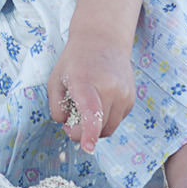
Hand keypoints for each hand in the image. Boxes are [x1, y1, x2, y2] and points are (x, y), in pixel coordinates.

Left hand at [47, 33, 134, 153]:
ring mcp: (124, 95)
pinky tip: (99, 100)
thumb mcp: (55, 80)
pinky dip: (105, 118)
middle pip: (98, 128)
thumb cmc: (75, 61)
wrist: (103, 40)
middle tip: (71, 120)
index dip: (88, 133)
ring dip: (95, 127)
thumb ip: (57, 107)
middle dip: (81, 131)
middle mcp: (109, 90)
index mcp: (86, 84)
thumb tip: (67, 125)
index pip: (91, 114)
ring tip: (85, 108)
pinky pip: (116, 120)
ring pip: (108, 128)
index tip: (87, 147)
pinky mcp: (131, 99)